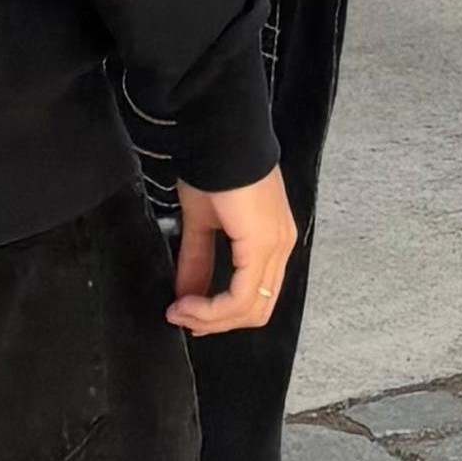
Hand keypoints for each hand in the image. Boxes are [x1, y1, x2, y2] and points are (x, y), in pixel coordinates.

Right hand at [168, 171, 297, 335]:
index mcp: (270, 240)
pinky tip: (188, 303)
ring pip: (250, 308)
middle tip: (181, 318)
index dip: (220, 314)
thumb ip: (197, 261)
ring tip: (180, 312)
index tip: (186, 314)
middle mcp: (281, 246)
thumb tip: (184, 295)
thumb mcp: (201, 223)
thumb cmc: (213, 168)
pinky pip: (242, 295)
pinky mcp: (263, 245)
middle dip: (214, 322)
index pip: (254, 296)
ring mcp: (276, 247)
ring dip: (211, 319)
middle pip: (255, 310)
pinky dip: (213, 308)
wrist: (219, 138)